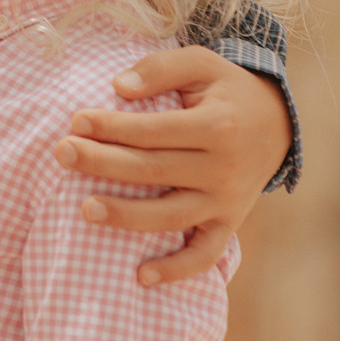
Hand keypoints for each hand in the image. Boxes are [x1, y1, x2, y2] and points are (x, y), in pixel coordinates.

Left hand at [54, 50, 290, 286]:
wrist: (278, 123)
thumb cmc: (226, 90)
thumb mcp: (202, 63)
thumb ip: (161, 68)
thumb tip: (119, 86)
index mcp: (216, 125)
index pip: (154, 130)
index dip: (113, 126)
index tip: (75, 121)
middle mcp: (223, 168)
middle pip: (154, 170)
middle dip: (104, 163)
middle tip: (62, 154)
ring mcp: (226, 201)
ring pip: (172, 216)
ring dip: (127, 216)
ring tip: (85, 209)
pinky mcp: (229, 223)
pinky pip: (205, 254)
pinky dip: (177, 270)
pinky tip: (141, 277)